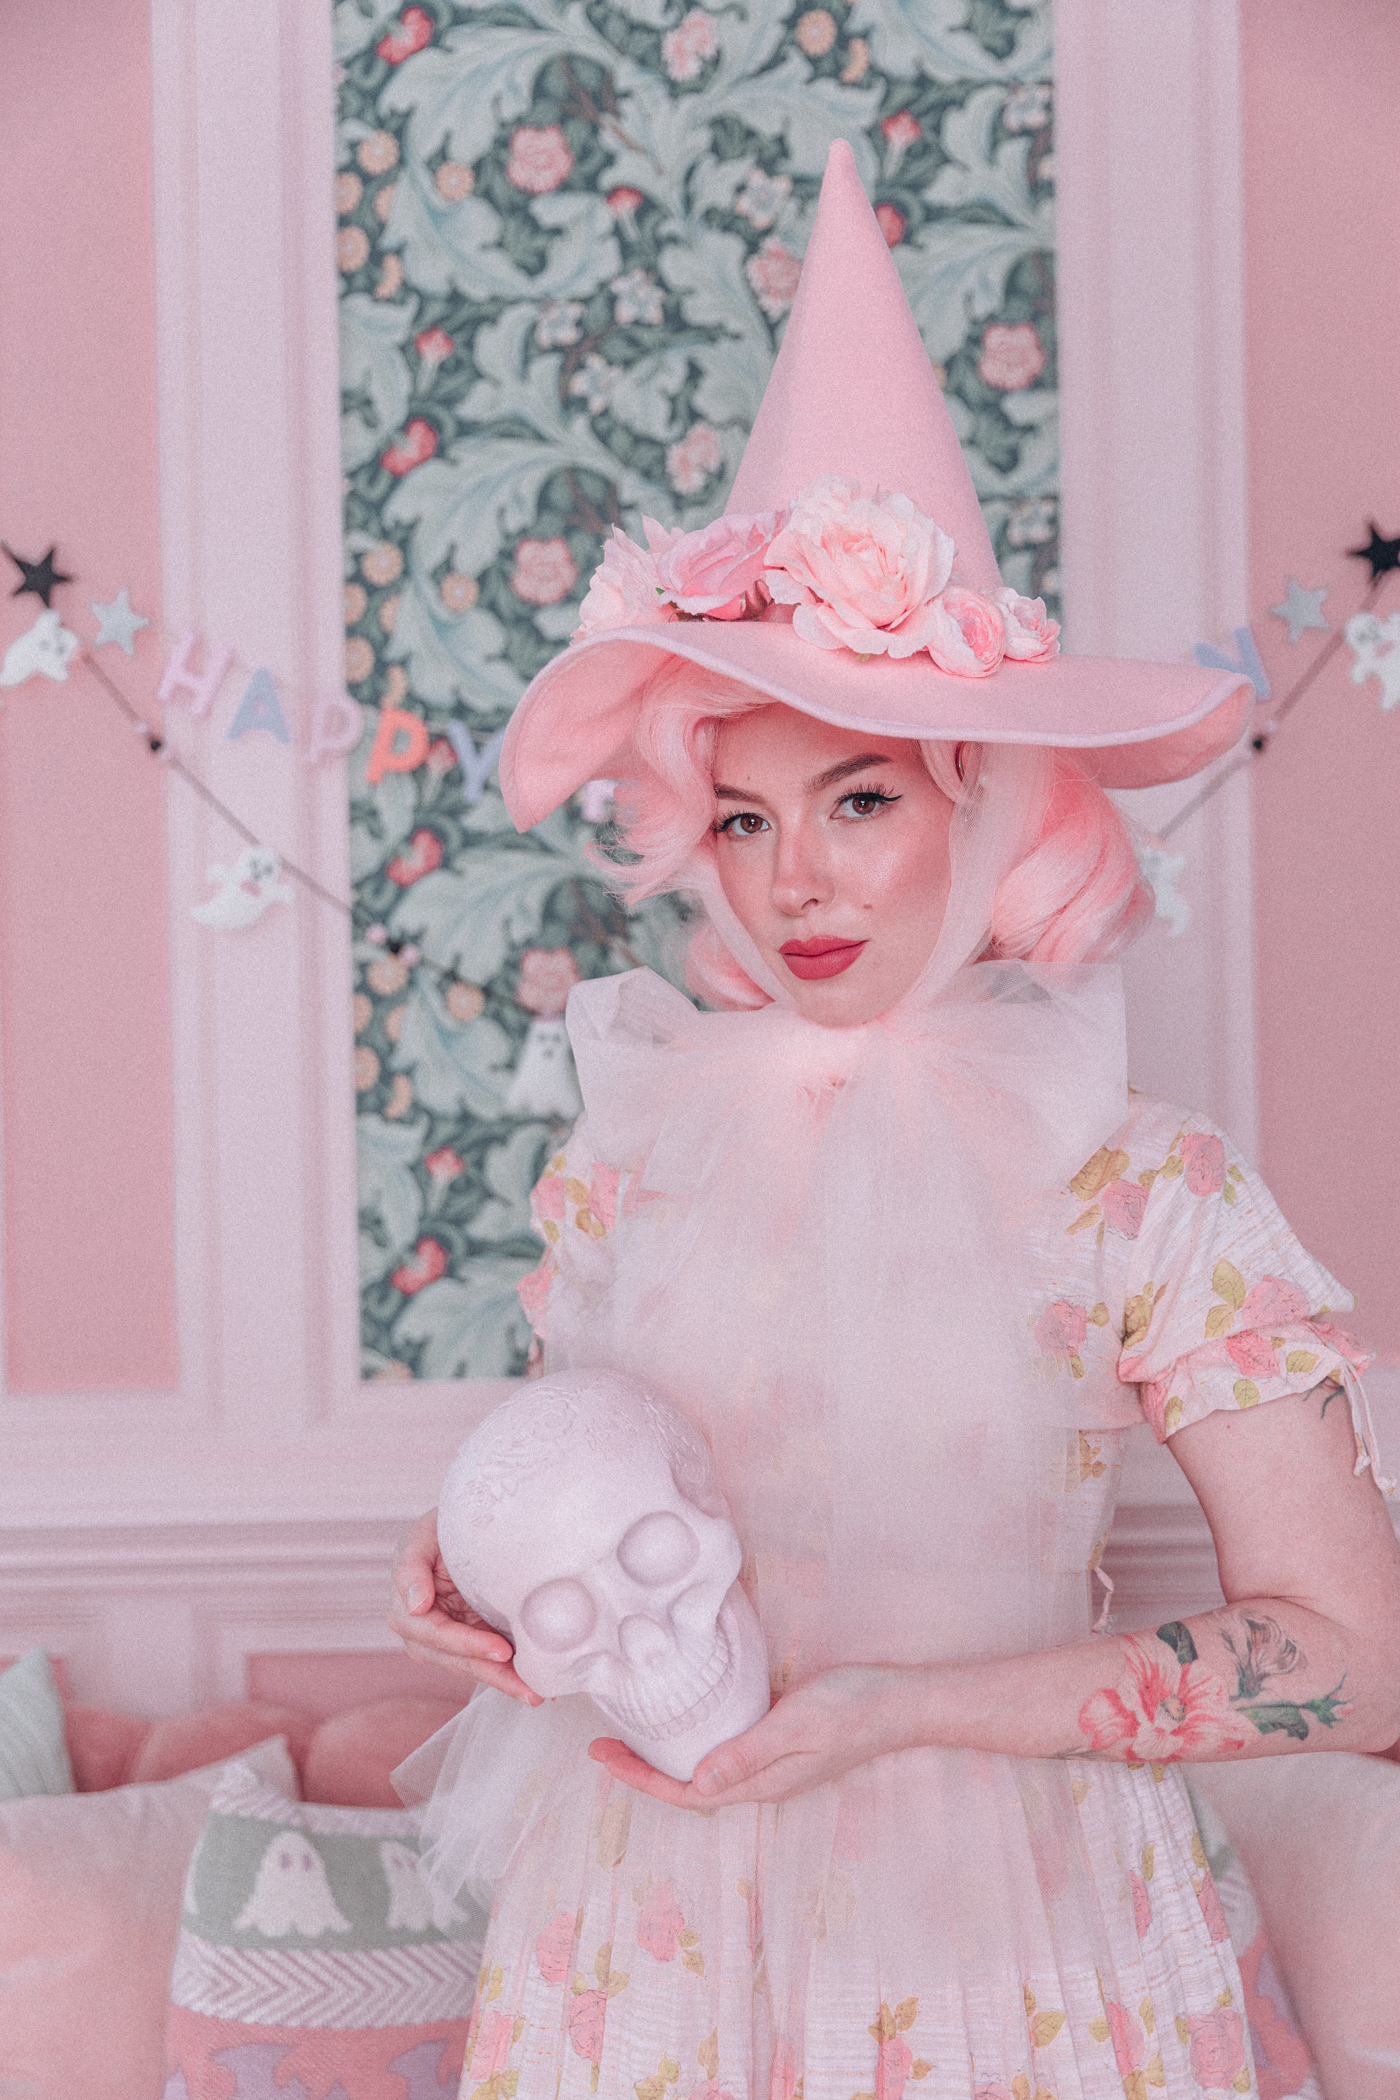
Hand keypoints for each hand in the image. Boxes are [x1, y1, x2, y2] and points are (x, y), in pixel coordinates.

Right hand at [389, 1508, 542, 1706]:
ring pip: (473, 1668)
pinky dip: (510, 1675)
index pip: (435, 1634)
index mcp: (406, 1605)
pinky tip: (535, 1687)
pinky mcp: (469, 1641)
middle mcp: (422, 1630)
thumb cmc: (443, 1526)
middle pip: (456, 1660)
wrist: (466, 1526)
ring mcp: (446, 1640)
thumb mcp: (424, 1535)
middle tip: (528, 1688)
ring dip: (504, 1682)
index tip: (501, 1651)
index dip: (467, 1644)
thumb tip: (416, 1606)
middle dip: (492, 1674)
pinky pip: (487, 1663)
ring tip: (536, 1694)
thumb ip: (412, 1568)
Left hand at [587, 1664, 922, 1808]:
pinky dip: (694, 1738)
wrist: (901, 1702)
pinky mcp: (779, 1740)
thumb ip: (749, 1753)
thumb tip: (697, 1783)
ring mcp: (771, 1762)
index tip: (601, 1755)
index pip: (685, 1794)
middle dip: (641, 1770)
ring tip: (630, 1734)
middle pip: (687, 1786)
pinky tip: (685, 1717)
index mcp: (760, 1783)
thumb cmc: (852, 1709)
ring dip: (664, 1757)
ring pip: (703, 1770)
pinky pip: (724, 1749)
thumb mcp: (797, 1725)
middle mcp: (760, 1780)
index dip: (639, 1778)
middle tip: (601, 1744)